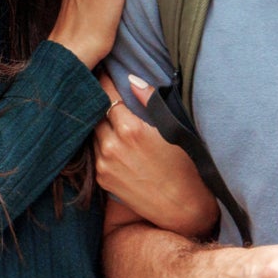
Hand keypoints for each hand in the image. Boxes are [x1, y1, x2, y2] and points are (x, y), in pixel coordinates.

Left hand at [95, 74, 217, 237]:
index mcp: (131, 130)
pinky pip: (94, 152)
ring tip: (99, 107)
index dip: (103, 79)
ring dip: (96, 120)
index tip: (101, 68)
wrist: (183, 209)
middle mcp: (112, 147)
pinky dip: (98, 140)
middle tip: (95, 82)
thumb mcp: (173, 130)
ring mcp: (104, 164)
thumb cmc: (185, 167)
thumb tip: (131, 79)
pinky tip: (105, 134)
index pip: (107, 95)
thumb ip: (149, 101)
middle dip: (96, 98)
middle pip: (94, 112)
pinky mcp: (102, 179)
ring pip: (92, 132)